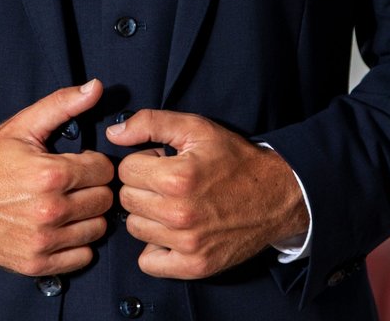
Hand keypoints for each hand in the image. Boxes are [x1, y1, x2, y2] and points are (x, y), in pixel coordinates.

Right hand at [0, 79, 113, 276]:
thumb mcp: (23, 125)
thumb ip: (62, 104)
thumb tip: (95, 87)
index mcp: (50, 174)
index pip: (104, 170)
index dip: (94, 162)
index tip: (80, 162)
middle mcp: (50, 211)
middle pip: (104, 200)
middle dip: (93, 187)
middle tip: (75, 183)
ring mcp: (43, 241)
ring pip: (97, 229)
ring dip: (88, 215)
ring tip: (69, 203)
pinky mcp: (36, 263)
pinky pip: (82, 257)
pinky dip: (77, 243)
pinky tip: (62, 226)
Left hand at [106, 110, 308, 278]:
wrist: (276, 195)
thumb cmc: (234, 159)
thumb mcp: (195, 128)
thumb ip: (149, 123)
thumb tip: (114, 134)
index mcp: (177, 177)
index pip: (126, 169)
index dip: (143, 160)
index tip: (161, 161)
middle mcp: (179, 214)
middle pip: (127, 198)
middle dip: (142, 186)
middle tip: (167, 181)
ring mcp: (187, 244)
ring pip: (135, 227)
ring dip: (148, 214)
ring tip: (172, 203)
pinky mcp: (195, 266)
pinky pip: (148, 262)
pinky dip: (154, 247)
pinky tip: (170, 231)